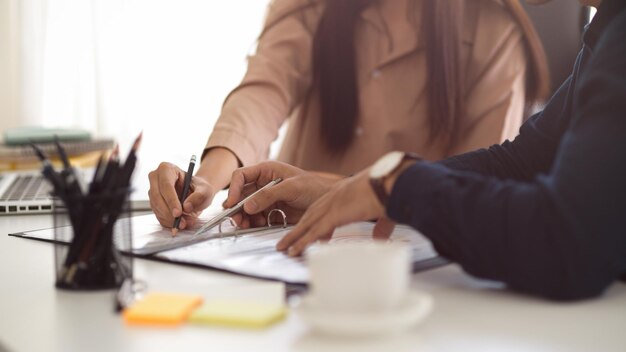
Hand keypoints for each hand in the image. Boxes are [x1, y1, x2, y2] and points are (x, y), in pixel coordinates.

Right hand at [148, 162, 215, 232]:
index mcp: (166, 168)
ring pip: (156, 208)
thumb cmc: (199, 188)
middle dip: (169, 212)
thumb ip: (199, 196)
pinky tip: (179, 223)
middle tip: (181, 222)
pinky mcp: (154, 203)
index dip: (171, 200)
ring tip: (184, 223)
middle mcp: (156, 178)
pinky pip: (158, 215)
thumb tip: (186, 207)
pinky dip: (168, 222)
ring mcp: (153, 191)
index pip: (166, 185)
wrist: (196, 194)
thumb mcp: (205, 190)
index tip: (178, 213)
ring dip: (169, 219)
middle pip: (157, 197)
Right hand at [224, 161, 340, 227]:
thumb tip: (247, 205)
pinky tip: (257, 225)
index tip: (232, 203)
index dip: (233, 189)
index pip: (241, 176)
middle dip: (237, 207)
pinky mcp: (271, 212)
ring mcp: (266, 199)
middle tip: (236, 219)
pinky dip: (253, 223)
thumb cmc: (313, 187)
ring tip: (246, 225)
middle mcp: (263, 184)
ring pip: (247, 208)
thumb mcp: (291, 187)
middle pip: (241, 195)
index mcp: (266, 171)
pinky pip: (256, 218)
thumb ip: (269, 195)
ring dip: (244, 217)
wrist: (328, 203)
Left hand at [276, 169, 394, 255]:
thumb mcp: (385, 212)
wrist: (391, 181)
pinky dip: (301, 242)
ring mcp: (332, 206)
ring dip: (293, 237)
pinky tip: (292, 251)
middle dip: (298, 229)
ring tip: (282, 248)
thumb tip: (381, 239)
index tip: (311, 233)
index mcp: (346, 194)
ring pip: (307, 224)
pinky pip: (313, 232)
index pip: (326, 209)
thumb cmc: (392, 191)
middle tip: (287, 240)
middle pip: (310, 216)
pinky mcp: (333, 215)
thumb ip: (382, 227)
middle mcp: (334, 198)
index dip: (316, 221)